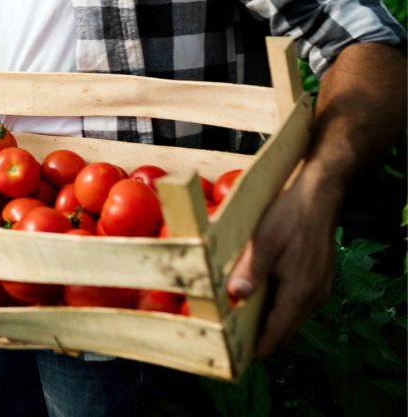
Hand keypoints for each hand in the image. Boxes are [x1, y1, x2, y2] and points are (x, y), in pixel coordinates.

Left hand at [226, 180, 336, 357]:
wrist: (319, 196)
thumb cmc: (288, 216)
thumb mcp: (263, 241)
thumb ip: (249, 270)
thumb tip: (235, 295)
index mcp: (300, 291)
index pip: (278, 332)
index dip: (258, 347)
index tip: (239, 358)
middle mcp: (314, 295)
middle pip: (285, 329)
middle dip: (262, 339)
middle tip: (235, 343)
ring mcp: (319, 288)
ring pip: (292, 316)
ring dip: (271, 322)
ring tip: (242, 322)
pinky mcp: (318, 279)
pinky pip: (297, 302)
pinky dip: (280, 307)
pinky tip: (260, 298)